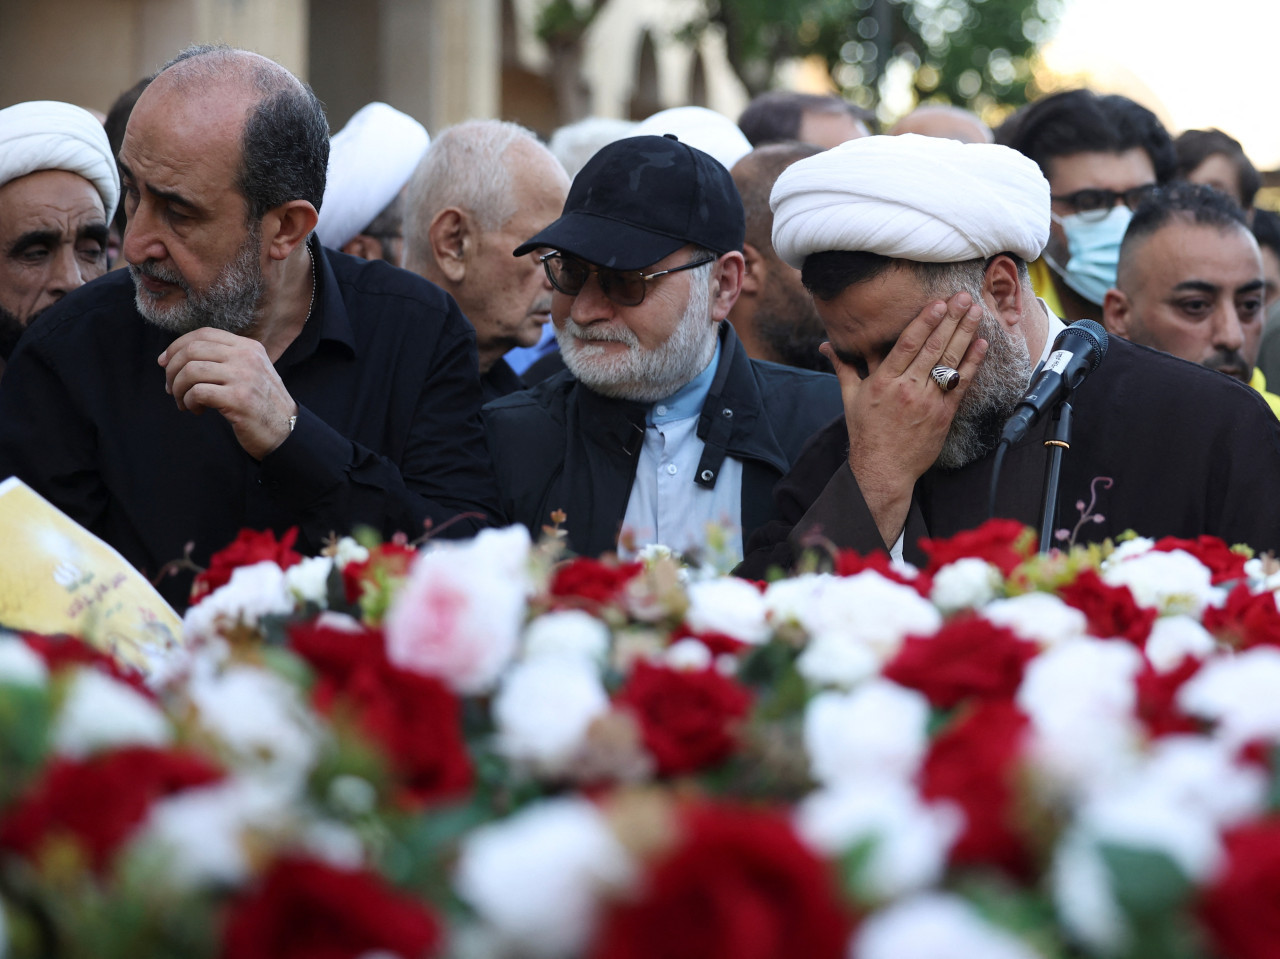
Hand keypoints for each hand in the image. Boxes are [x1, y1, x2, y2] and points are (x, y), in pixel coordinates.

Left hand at [158, 329, 297, 459]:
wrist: (286, 432)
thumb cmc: (262, 405)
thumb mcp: (250, 372)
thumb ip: (226, 359)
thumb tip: (180, 355)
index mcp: (249, 347)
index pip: (204, 334)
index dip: (177, 346)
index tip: (164, 363)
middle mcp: (247, 357)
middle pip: (193, 350)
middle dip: (172, 370)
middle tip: (170, 388)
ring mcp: (244, 377)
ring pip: (191, 370)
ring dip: (177, 388)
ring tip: (182, 402)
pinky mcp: (238, 399)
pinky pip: (197, 392)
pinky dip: (188, 402)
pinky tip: (196, 410)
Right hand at [819, 292, 986, 547]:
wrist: (883, 469)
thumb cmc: (866, 433)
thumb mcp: (850, 398)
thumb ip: (844, 367)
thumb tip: (826, 346)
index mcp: (883, 382)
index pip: (907, 345)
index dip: (925, 322)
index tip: (939, 303)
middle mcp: (907, 389)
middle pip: (933, 348)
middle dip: (950, 320)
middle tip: (964, 297)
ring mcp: (927, 402)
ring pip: (949, 362)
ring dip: (965, 334)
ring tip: (976, 312)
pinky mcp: (943, 415)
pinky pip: (961, 385)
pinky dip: (972, 363)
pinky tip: (981, 344)